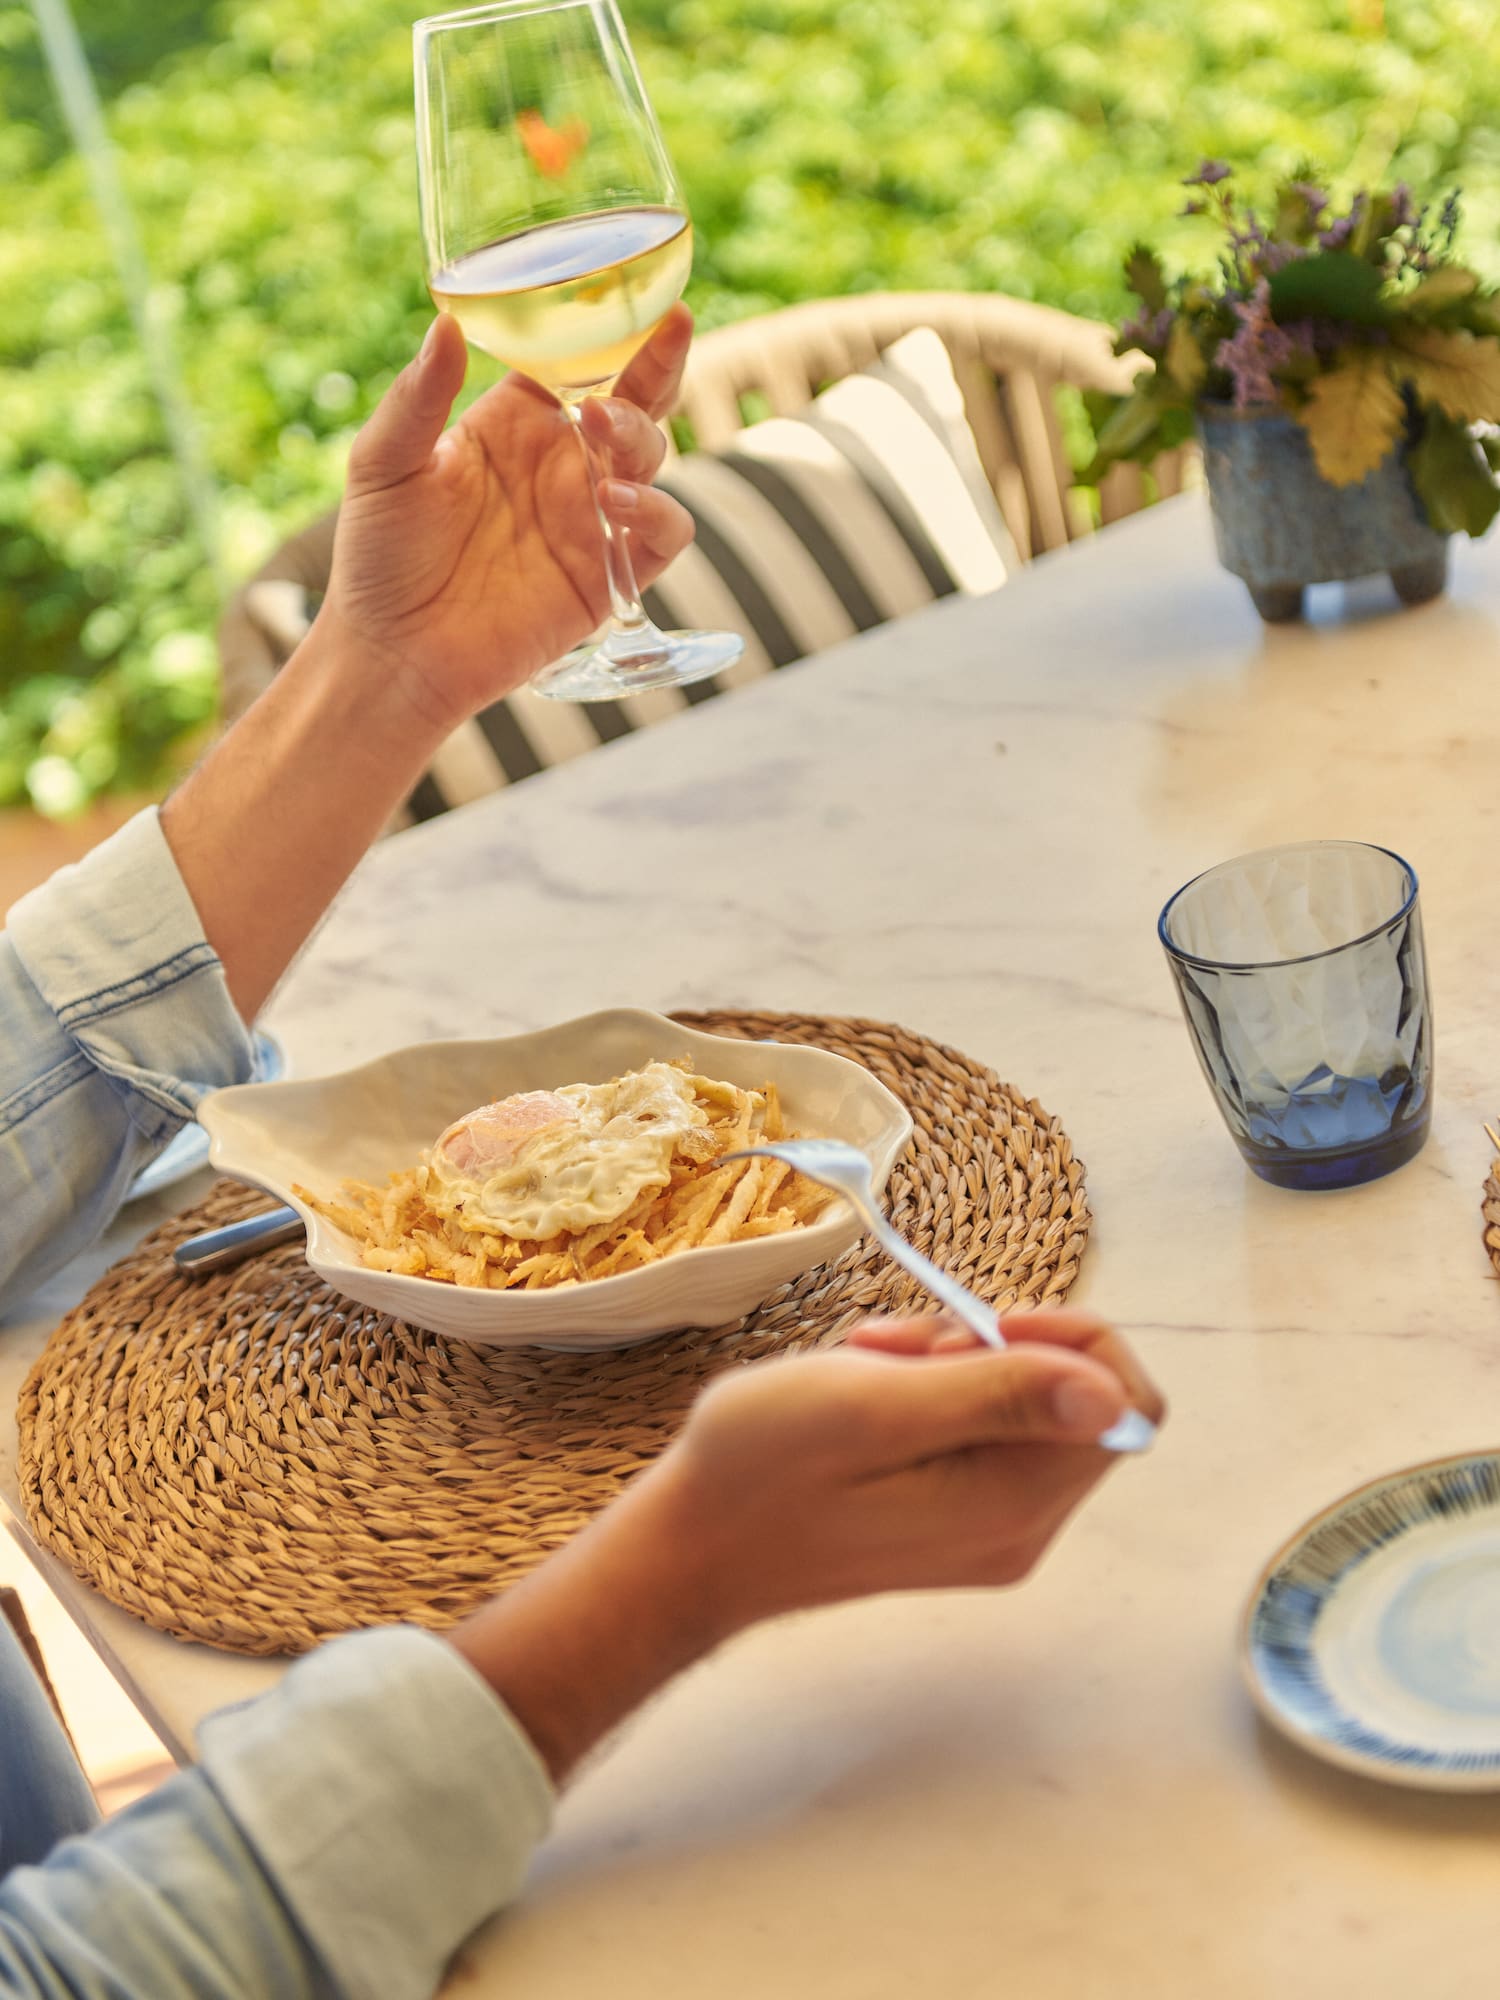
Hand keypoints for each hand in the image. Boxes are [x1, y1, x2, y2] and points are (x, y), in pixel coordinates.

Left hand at [325, 306, 695, 729]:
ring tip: (601, 432)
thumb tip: (446, 323)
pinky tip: (614, 505)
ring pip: (654, 456)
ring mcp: (591, 519)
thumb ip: (417, 397)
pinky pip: (665, 535)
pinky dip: (658, 513)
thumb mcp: (382, 464)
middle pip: (637, 397)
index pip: (580, 358)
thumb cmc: (379, 557)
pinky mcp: (609, 578)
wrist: (393, 654)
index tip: (635, 290)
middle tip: (667, 330)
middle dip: (660, 360)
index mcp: (516, 421)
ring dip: (642, 434)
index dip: (612, 324)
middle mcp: (563, 462)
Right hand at [449, 1310, 1164, 1779]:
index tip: (977, 1326)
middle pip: (1077, 1400)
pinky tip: (867, 1390)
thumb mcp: (873, 1408)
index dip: (1067, 1339)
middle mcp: (1021, 1529)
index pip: (1123, 1401)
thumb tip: (1110, 1392)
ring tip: (868, 1365)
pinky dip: (935, 1392)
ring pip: (1026, 1407)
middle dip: (998, 1345)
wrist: (690, 1548)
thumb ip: (997, 1396)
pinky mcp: (955, 1524)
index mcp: (1012, 1504)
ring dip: (954, 1362)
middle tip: (900, 1347)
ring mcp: (990, 1532)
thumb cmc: (760, 1469)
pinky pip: (985, 1432)